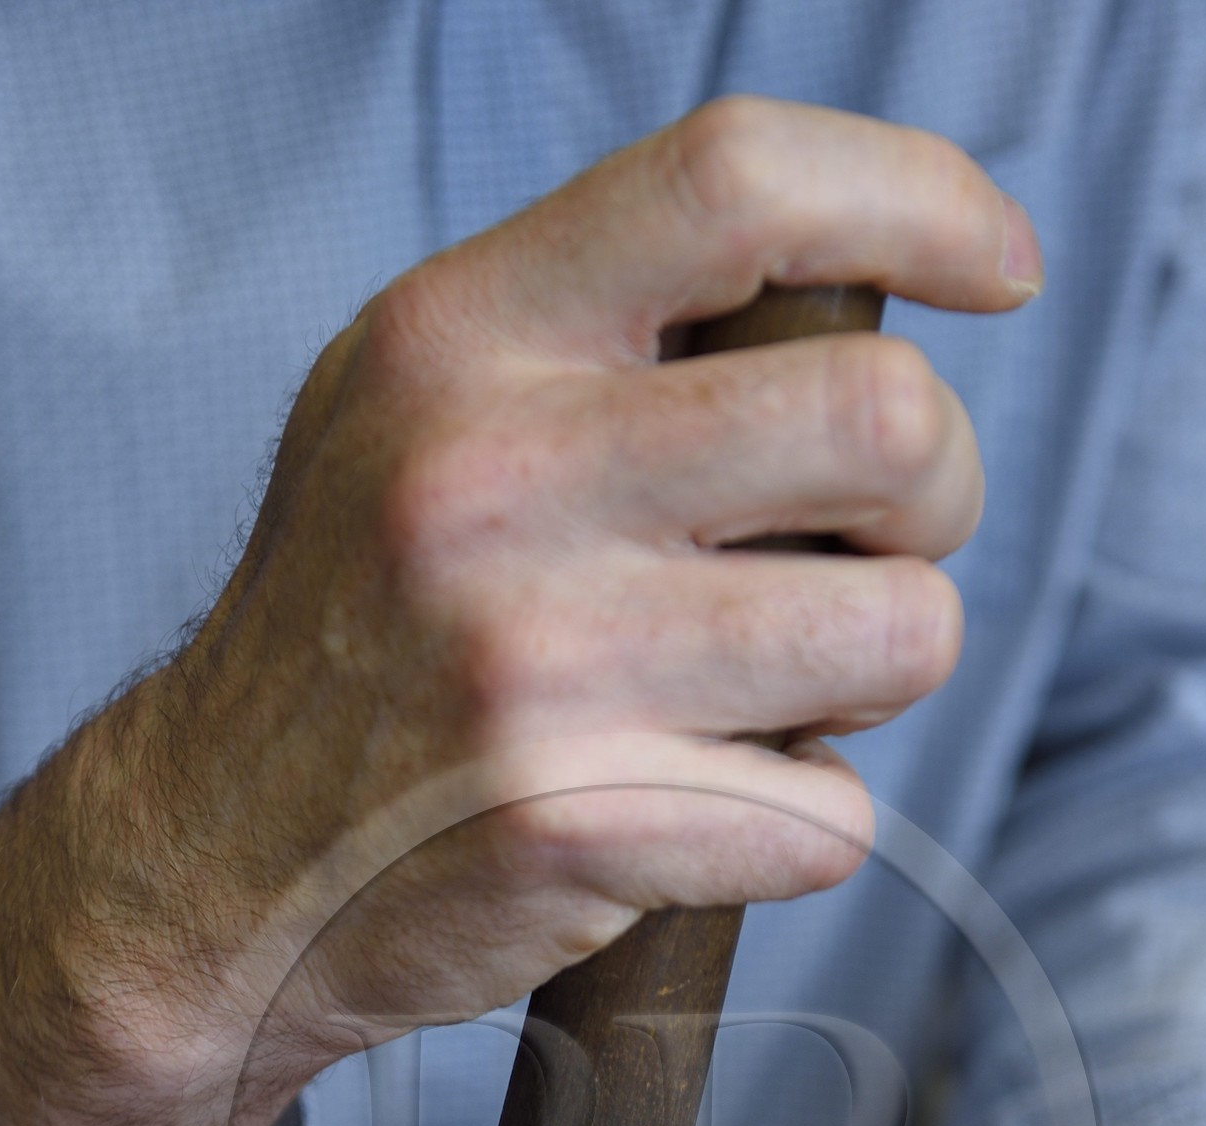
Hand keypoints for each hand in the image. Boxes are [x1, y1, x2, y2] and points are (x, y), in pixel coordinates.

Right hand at [0, 100, 1040, 1125]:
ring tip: (766, 693)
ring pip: (902, 636)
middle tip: (867, 554)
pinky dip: (800, 827)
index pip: (739, 182)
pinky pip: (833, 819)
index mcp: (460, 336)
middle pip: (888, 422)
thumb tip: (851, 302)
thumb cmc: (362, 634)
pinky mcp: (578, 828)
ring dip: (876, 678)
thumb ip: (594, 336)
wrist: (209, 864)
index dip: (919, 202)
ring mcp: (537, 660)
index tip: (996, 267)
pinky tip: (697, 814)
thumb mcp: (413, 418)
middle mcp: (493, 477)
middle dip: (934, 501)